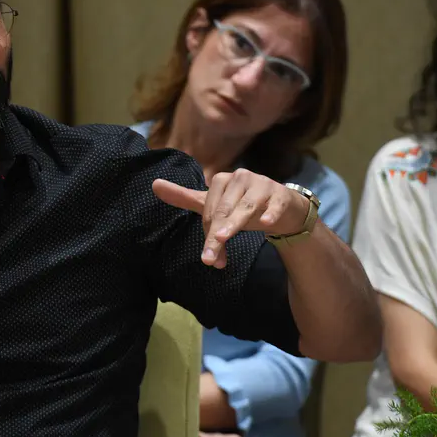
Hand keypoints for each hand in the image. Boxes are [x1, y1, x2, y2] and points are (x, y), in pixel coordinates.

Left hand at [152, 170, 309, 267]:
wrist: (282, 209)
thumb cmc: (243, 207)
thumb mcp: (213, 205)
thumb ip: (185, 197)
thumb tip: (154, 184)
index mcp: (222, 180)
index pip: (210, 210)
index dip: (208, 233)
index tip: (208, 257)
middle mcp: (241, 178)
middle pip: (224, 210)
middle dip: (216, 235)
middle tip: (211, 259)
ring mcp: (262, 184)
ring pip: (246, 206)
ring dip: (235, 224)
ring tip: (223, 238)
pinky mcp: (281, 194)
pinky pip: (275, 204)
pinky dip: (270, 213)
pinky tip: (266, 223)